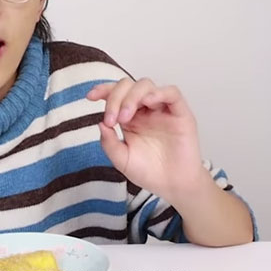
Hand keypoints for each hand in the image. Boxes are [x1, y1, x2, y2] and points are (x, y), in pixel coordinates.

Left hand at [86, 78, 206, 202]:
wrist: (172, 186)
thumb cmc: (149, 172)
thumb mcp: (122, 160)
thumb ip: (109, 143)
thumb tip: (100, 123)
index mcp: (130, 117)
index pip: (115, 94)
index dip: (103, 90)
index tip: (90, 97)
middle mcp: (145, 110)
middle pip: (128, 86)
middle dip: (115, 97)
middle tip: (113, 120)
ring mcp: (162, 110)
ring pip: (146, 85)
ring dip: (132, 96)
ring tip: (126, 117)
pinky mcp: (180, 114)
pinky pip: (172, 93)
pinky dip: (159, 92)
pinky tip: (148, 101)